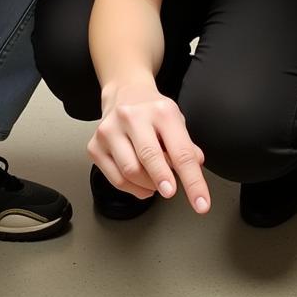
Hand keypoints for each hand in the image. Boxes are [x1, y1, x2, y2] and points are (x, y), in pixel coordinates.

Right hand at [89, 81, 210, 213]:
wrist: (124, 93)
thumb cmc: (153, 112)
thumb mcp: (176, 121)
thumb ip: (187, 147)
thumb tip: (196, 166)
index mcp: (160, 111)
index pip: (180, 151)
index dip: (193, 181)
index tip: (201, 203)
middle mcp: (132, 117)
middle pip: (149, 157)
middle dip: (162, 180)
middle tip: (171, 193)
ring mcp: (110, 130)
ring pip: (130, 171)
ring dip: (148, 185)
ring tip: (158, 183)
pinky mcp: (95, 146)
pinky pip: (116, 179)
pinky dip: (133, 188)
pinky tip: (142, 184)